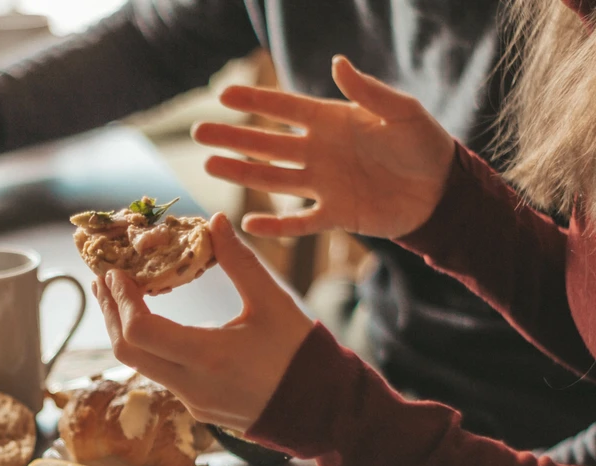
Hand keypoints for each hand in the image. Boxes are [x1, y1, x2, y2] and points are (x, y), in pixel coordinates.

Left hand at [93, 213, 313, 431]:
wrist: (322, 411)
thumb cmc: (301, 354)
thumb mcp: (273, 302)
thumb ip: (240, 261)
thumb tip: (215, 220)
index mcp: (208, 357)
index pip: (141, 330)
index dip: (120, 300)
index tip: (115, 273)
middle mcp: (191, 386)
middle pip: (128, 351)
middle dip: (111, 313)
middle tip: (104, 281)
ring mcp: (192, 402)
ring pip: (141, 366)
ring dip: (126, 330)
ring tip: (121, 297)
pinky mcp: (197, 409)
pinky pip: (161, 376)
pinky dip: (148, 347)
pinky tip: (153, 324)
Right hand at [192, 55, 454, 239]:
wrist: (443, 192)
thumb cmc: (426, 145)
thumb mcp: (403, 112)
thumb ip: (369, 91)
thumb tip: (337, 63)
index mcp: (332, 121)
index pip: (285, 109)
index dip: (255, 101)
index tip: (223, 95)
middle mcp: (319, 152)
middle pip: (267, 143)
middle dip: (233, 137)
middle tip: (199, 132)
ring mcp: (323, 184)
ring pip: (273, 178)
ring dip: (242, 172)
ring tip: (210, 165)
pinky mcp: (335, 215)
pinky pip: (299, 222)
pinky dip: (276, 225)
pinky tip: (249, 223)